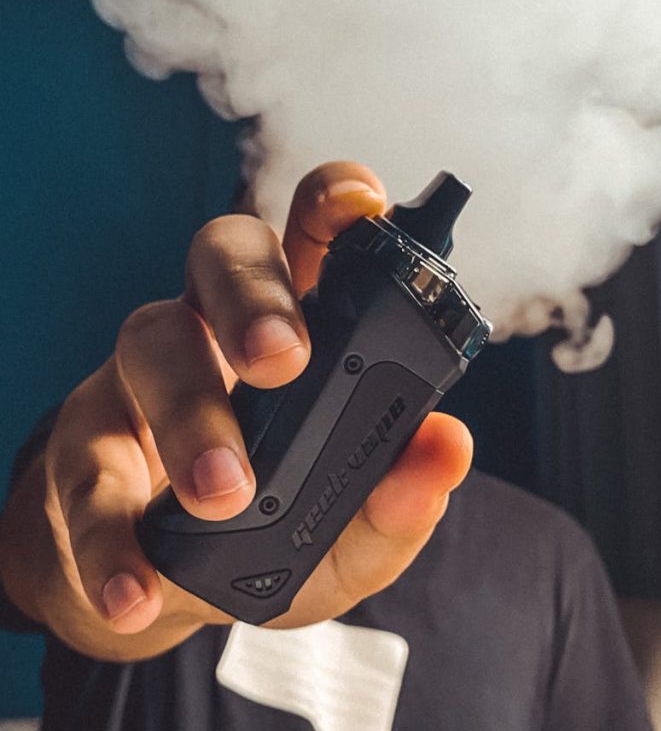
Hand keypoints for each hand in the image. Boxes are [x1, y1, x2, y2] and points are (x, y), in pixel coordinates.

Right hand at [38, 161, 472, 651]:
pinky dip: (112, 535)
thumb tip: (446, 447)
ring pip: (151, 341)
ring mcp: (141, 376)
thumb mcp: (344, 532)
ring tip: (226, 491)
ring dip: (190, 414)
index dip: (337, 203)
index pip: (314, 232)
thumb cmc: (265, 535)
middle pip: (224, 253)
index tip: (363, 208)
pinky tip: (139, 587)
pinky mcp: (81, 446)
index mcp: (293, 325)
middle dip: (255, 295)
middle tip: (284, 361)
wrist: (159, 590)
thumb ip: (396, 496)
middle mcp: (215, 327)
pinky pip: (84, 471)